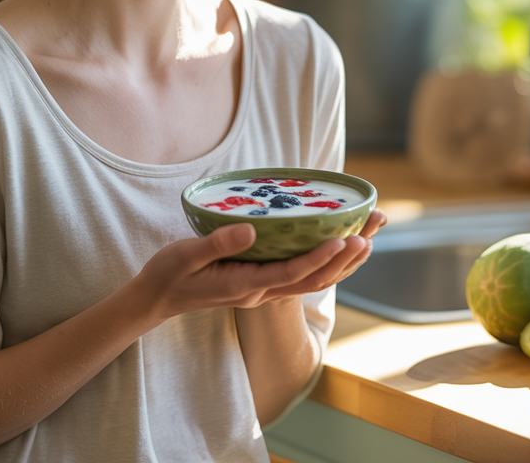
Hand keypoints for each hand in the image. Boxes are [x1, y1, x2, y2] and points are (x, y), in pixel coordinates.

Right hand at [136, 209, 387, 318]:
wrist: (157, 299)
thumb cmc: (169, 274)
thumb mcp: (186, 256)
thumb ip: (218, 243)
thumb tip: (251, 229)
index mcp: (245, 285)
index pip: (292, 273)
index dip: (320, 258)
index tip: (344, 240)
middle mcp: (261, 291)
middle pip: (313, 278)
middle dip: (346, 256)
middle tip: (372, 230)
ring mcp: (263, 290)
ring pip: (312, 280)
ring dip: (343, 261)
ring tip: (369, 237)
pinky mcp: (261, 283)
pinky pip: (301, 276)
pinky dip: (325, 263)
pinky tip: (339, 248)